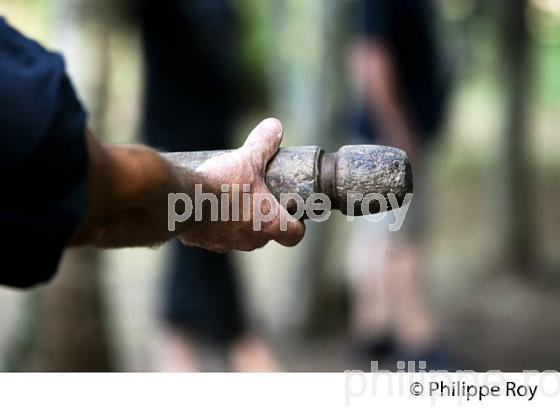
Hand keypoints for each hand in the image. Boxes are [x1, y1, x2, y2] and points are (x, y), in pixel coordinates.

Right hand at [178, 118, 305, 251]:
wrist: (181, 200)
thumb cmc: (221, 184)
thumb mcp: (247, 158)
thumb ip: (264, 143)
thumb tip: (275, 126)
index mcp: (270, 224)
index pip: (294, 235)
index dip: (296, 224)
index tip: (291, 212)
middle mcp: (251, 241)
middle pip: (266, 234)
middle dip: (264, 217)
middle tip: (259, 196)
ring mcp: (226, 245)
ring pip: (240, 236)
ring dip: (239, 222)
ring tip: (230, 199)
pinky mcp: (202, 243)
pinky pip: (214, 235)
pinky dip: (214, 224)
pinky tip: (206, 206)